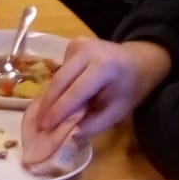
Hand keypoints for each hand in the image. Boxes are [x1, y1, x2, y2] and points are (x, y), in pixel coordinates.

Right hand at [20, 37, 172, 164]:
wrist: (140, 59)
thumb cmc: (131, 88)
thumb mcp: (119, 111)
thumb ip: (95, 124)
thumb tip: (70, 135)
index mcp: (104, 66)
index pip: (75, 92)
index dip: (59, 111)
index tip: (45, 126)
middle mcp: (88, 50)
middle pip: (60, 80)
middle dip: (48, 104)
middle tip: (39, 123)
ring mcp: (79, 44)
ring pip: (57, 75)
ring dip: (51, 96)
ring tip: (46, 115)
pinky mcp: (73, 44)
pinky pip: (61, 70)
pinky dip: (59, 85)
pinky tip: (63, 95)